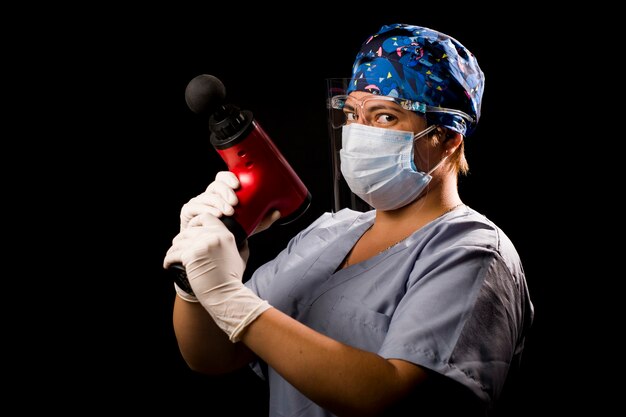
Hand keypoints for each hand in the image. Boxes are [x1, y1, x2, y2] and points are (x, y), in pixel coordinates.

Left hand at [163, 213, 270, 341]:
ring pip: (179, 241)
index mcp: (225, 234)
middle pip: (189, 230)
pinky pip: (174, 253)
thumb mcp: (241, 258)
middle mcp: (214, 236)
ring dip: (173, 249)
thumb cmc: (232, 279)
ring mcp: (202, 245)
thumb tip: (244, 239)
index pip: (206, 217)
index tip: (190, 230)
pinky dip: (169, 259)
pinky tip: (168, 265)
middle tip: (177, 248)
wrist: (226, 294)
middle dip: (181, 239)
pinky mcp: (191, 255)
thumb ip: (240, 246)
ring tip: (171, 257)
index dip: (195, 222)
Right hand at [180, 170, 280, 234]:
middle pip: (215, 185)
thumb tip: (277, 212)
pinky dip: (205, 210)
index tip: (238, 184)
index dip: (228, 177)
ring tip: (228, 212)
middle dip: (225, 192)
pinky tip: (216, 215)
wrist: (214, 250)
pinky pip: (194, 208)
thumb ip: (263, 219)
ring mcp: (198, 203)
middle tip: (235, 202)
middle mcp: (209, 196)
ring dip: (218, 203)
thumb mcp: (250, 226)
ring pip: (206, 197)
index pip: (223, 178)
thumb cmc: (230, 233)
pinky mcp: (188, 213)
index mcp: (222, 194)